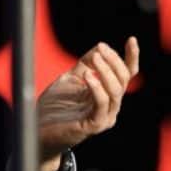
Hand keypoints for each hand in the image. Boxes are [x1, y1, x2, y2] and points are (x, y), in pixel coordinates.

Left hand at [37, 37, 139, 170]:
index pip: (127, 74)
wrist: (39, 131)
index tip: (131, 39)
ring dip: (106, 71)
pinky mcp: (94, 125)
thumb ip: (85, 64)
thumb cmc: (55, 107)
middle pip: (123, 79)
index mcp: (108, 94)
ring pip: (116, 91)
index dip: (131, 57)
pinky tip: (88, 76)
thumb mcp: (71, 79)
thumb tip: (99, 47)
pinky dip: (97, 88)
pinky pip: (102, 104)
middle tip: (100, 48)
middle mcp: (111, 106)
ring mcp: (104, 117)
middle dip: (113, 60)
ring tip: (95, 57)